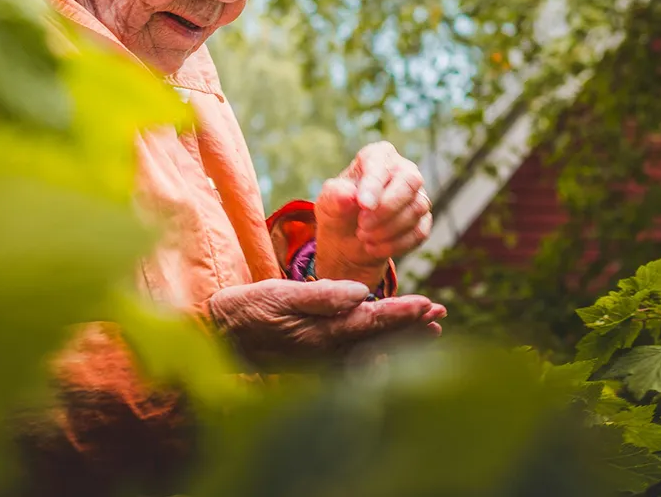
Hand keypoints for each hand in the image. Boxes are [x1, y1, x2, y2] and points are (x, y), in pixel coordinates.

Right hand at [206, 278, 444, 368]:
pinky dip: (380, 351)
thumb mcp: (279, 294)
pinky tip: (390, 349)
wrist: (220, 337)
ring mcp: (323, 364)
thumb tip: (361, 293)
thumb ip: (321, 296)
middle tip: (440, 314)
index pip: (373, 322)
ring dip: (402, 340)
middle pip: (381, 342)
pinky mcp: (317, 366)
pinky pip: (358, 361)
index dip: (404, 313)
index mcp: (322, 335)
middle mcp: (328, 354)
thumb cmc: (249, 309)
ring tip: (429, 329)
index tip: (428, 304)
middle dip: (412, 328)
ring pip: (374, 352)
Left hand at [315, 142, 432, 283]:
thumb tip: (349, 195)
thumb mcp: (328, 203)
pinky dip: (395, 244)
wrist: (347, 240)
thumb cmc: (338, 211)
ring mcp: (417, 195)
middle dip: (386, 208)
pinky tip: (373, 248)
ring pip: (416, 209)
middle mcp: (403, 170)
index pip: (381, 163)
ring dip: (387, 230)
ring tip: (363, 237)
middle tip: (362, 227)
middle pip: (409, 182)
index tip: (363, 205)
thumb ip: (335, 196)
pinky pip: (419, 232)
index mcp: (377, 156)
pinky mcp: (423, 220)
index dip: (374, 185)